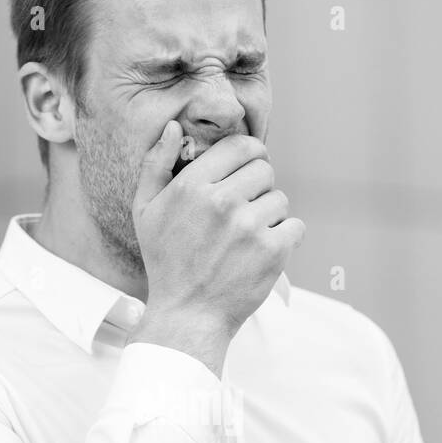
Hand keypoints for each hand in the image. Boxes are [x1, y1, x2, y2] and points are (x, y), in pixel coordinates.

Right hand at [131, 121, 304, 374]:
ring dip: (270, 216)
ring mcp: (249, 226)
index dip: (248, 156)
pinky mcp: (272, 251)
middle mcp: (221, 201)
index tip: (246, 173)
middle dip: (258, 187)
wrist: (187, 316)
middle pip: (265, 169)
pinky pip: (296, 226)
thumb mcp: (145, 211)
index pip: (241, 146)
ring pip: (280, 199)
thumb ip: (155, 164)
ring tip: (248, 238)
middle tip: (243, 213)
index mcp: (192, 185)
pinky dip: (286, 238)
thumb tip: (173, 126)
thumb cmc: (166, 263)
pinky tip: (264, 252)